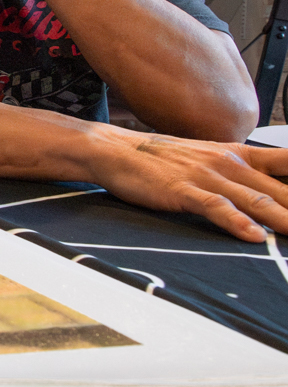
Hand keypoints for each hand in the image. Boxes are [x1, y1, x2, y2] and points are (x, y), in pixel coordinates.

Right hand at [86, 128, 287, 241]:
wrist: (116, 150)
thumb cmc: (163, 160)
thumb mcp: (210, 160)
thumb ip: (243, 176)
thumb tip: (273, 198)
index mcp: (241, 154)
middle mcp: (231, 163)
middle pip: (282, 191)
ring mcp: (208, 175)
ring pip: (258, 200)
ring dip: (285, 220)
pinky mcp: (184, 189)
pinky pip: (216, 207)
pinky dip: (236, 222)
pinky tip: (252, 236)